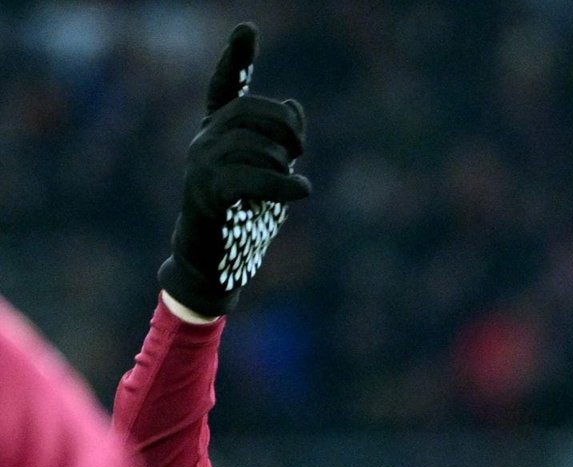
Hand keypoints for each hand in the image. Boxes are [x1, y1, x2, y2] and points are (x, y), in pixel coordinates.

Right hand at [157, 23, 310, 317]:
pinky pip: (248, 177)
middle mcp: (204, 142)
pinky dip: (282, 183)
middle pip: (247, 112)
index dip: (236, 59)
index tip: (249, 30)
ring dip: (281, 164)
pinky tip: (302, 191)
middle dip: (283, 127)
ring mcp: (201, 166)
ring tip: (290, 186)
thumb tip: (293, 105)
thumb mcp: (270, 175)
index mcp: (219, 133)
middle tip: (300, 151)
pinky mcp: (207, 193)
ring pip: (251, 145)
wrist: (215, 263)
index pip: (225, 88)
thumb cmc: (243, 219)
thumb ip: (282, 143)